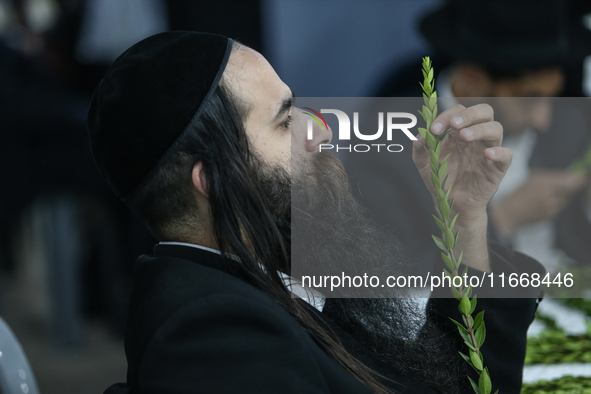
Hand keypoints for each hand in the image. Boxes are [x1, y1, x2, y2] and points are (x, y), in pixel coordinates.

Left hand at [413, 103, 511, 226]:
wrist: (450, 204)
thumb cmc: (440, 179)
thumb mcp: (424, 164)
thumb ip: (420, 148)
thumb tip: (421, 136)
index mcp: (458, 132)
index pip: (458, 112)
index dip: (447, 116)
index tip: (434, 129)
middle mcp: (475, 137)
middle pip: (484, 112)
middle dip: (470, 114)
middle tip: (455, 124)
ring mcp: (488, 150)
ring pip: (496, 128)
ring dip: (480, 129)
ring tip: (465, 136)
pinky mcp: (497, 168)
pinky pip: (506, 155)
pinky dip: (499, 152)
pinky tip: (486, 154)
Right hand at [490, 169, 586, 236]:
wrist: (509, 214)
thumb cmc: (518, 194)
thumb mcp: (533, 179)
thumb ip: (552, 176)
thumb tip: (571, 174)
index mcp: (546, 186)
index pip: (573, 182)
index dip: (580, 178)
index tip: (583, 174)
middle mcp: (552, 199)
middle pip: (571, 191)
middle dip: (570, 185)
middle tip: (566, 180)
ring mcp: (553, 209)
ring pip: (566, 199)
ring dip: (564, 194)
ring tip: (551, 190)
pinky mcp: (551, 217)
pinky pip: (560, 206)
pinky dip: (557, 202)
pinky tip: (547, 200)